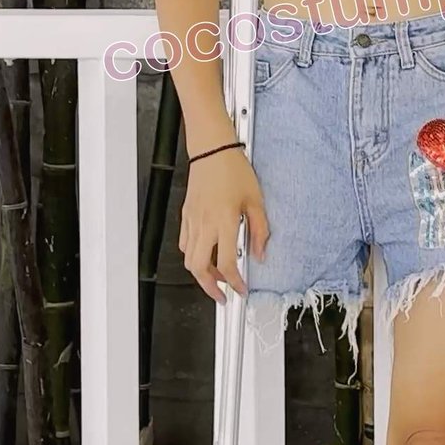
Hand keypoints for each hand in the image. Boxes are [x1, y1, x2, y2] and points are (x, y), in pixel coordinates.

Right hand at [179, 148, 269, 304]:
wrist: (212, 150)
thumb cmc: (233, 169)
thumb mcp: (256, 200)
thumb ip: (260, 230)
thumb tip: (260, 253)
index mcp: (224, 222)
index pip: (228, 263)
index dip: (235, 283)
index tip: (241, 289)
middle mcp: (205, 224)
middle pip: (199, 269)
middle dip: (210, 288)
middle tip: (223, 295)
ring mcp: (192, 221)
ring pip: (188, 259)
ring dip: (202, 273)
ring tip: (217, 276)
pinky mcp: (186, 216)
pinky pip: (185, 244)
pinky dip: (193, 256)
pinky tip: (206, 254)